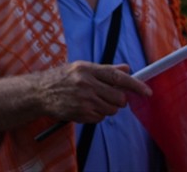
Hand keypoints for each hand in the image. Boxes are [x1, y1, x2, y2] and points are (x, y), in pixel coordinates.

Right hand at [35, 61, 151, 123]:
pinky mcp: (81, 113)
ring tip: (92, 101)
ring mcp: (84, 100)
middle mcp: (86, 83)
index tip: (147, 92)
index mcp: (87, 69)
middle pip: (119, 97)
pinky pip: (100, 118)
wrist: (39, 92)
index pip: (117, 77)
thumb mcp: (81, 68)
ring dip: (107, 108)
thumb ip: (105, 70)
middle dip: (117, 99)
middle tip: (107, 96)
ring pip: (112, 109)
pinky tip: (84, 107)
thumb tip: (126, 69)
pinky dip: (96, 114)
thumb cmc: (61, 78)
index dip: (135, 85)